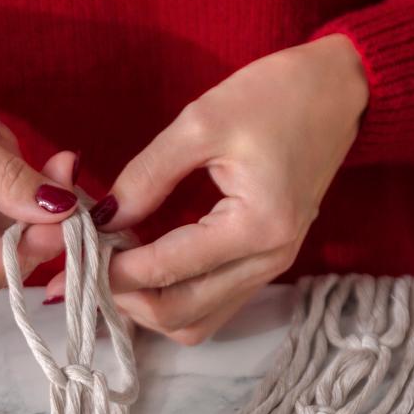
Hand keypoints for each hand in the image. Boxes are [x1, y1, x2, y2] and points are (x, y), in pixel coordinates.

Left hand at [47, 34, 367, 342]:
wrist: (340, 89)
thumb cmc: (277, 94)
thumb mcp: (202, 121)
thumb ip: (147, 175)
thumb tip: (102, 219)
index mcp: (257, 227)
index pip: (166, 269)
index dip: (111, 268)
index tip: (73, 252)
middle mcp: (269, 261)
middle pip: (179, 316)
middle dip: (124, 299)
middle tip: (84, 268)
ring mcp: (271, 268)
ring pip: (195, 323)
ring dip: (148, 307)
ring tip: (112, 269)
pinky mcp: (266, 264)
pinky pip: (212, 305)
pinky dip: (173, 299)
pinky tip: (144, 268)